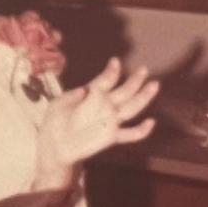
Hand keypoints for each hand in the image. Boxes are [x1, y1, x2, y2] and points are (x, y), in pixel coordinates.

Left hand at [37, 58, 158, 176]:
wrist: (55, 145)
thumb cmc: (53, 121)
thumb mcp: (58, 104)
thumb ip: (73, 96)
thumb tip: (86, 90)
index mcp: (91, 94)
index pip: (105, 80)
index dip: (111, 72)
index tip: (115, 62)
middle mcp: (104, 106)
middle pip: (124, 91)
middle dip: (134, 80)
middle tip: (144, 70)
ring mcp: (110, 121)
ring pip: (132, 108)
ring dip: (143, 97)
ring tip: (154, 85)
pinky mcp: (111, 137)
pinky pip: (130, 134)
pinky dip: (142, 130)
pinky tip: (151, 122)